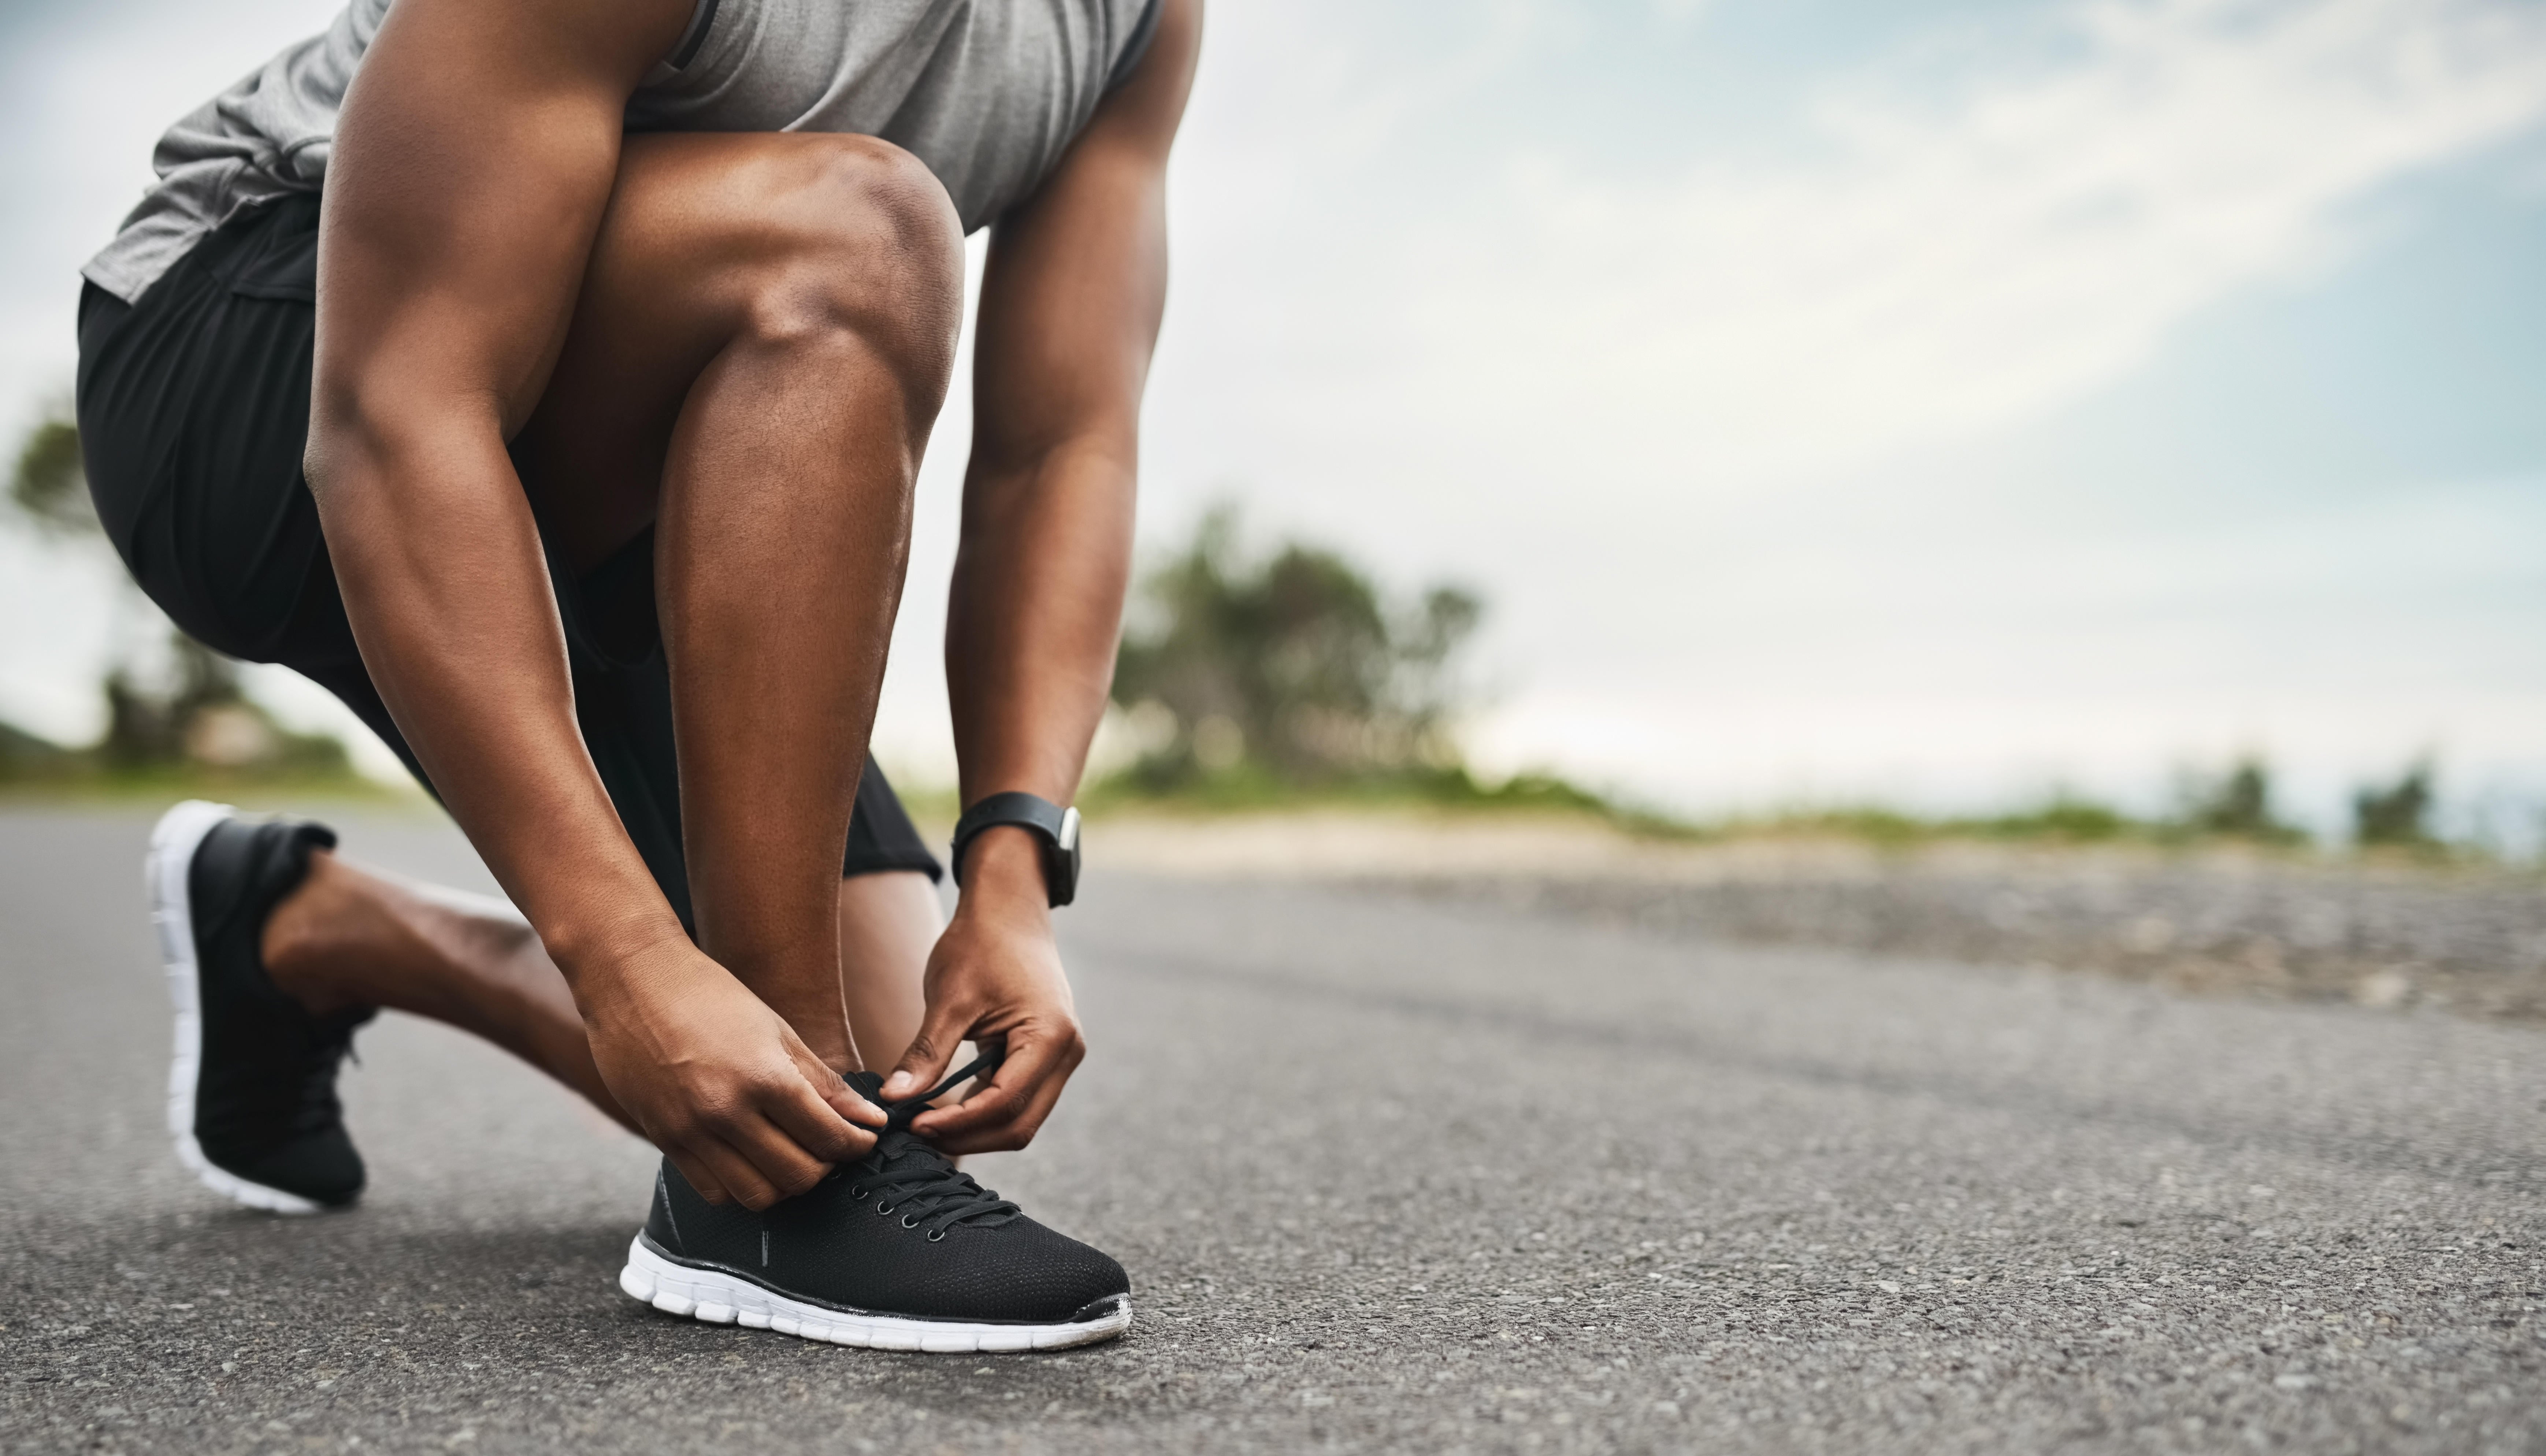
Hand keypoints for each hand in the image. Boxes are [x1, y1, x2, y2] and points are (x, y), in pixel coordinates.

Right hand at [578, 934, 884, 1207]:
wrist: (633, 981)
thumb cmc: (711, 996)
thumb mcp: (778, 1032)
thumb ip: (824, 1083)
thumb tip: (870, 1120)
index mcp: (764, 1077)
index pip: (827, 1137)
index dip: (856, 1145)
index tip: (864, 1138)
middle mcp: (726, 1111)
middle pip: (797, 1176)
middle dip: (826, 1168)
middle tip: (831, 1148)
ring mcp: (691, 1131)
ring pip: (756, 1195)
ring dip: (785, 1185)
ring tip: (793, 1158)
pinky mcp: (664, 1140)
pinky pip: (713, 1191)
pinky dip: (741, 1187)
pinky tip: (753, 1161)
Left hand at [879, 829, 1085, 1153]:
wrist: (1009, 910)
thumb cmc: (980, 944)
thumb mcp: (950, 998)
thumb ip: (927, 1054)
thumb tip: (893, 1101)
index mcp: (1050, 1036)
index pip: (1004, 1102)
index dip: (958, 1123)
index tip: (913, 1125)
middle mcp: (1066, 1053)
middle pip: (1020, 1124)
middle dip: (968, 1137)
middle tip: (916, 1134)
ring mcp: (1061, 1057)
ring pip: (1021, 1118)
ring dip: (975, 1130)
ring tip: (925, 1124)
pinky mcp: (1047, 1056)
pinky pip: (1018, 1099)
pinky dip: (982, 1111)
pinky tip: (945, 1109)